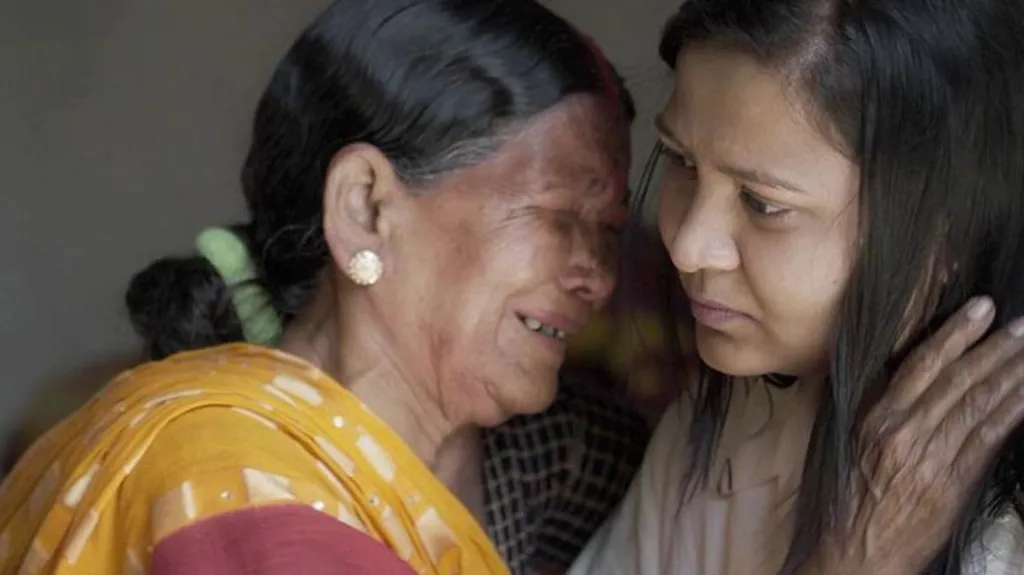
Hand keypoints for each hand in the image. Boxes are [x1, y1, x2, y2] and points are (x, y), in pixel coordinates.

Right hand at [809, 297, 1023, 573]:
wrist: (855, 554)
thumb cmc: (846, 499)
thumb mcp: (846, 444)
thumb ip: (876, 411)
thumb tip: (902, 376)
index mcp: (873, 419)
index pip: (920, 366)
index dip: (954, 335)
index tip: (980, 310)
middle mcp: (902, 433)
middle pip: (956, 380)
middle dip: (993, 348)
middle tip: (1020, 324)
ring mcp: (930, 458)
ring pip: (977, 405)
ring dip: (1010, 374)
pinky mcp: (952, 484)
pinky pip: (988, 440)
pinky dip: (1012, 413)